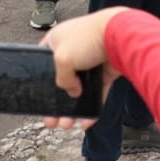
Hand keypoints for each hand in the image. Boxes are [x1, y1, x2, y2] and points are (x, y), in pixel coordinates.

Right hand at [39, 7, 127, 129]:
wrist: (121, 35)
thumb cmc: (90, 37)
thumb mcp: (62, 58)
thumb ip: (61, 79)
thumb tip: (72, 92)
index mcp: (57, 40)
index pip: (43, 61)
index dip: (40, 78)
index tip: (38, 96)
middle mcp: (73, 51)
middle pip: (61, 81)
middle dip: (55, 103)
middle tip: (50, 119)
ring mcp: (90, 62)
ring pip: (79, 91)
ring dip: (73, 110)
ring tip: (66, 125)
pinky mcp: (105, 72)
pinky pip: (97, 94)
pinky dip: (92, 109)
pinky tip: (85, 122)